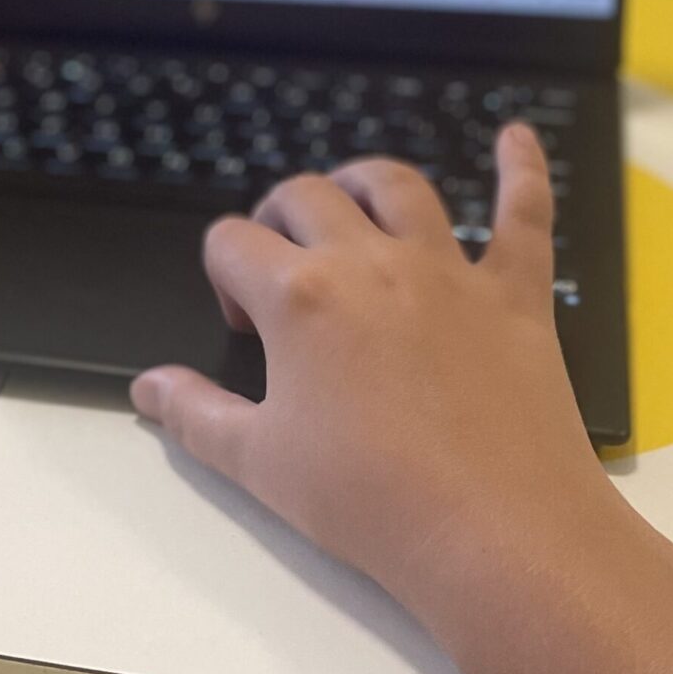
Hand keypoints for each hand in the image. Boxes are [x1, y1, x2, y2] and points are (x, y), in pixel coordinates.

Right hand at [132, 127, 619, 628]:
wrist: (496, 535)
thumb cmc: (373, 503)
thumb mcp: (259, 464)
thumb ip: (195, 414)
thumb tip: (149, 387)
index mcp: (299, 298)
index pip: (232, 242)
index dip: (223, 276)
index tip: (243, 328)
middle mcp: (371, 264)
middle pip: (307, 195)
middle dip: (278, 216)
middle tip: (282, 269)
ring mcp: (449, 273)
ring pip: (398, 187)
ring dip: (363, 182)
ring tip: (351, 203)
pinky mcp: (516, 296)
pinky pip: (523, 213)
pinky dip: (521, 170)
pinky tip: (515, 138)